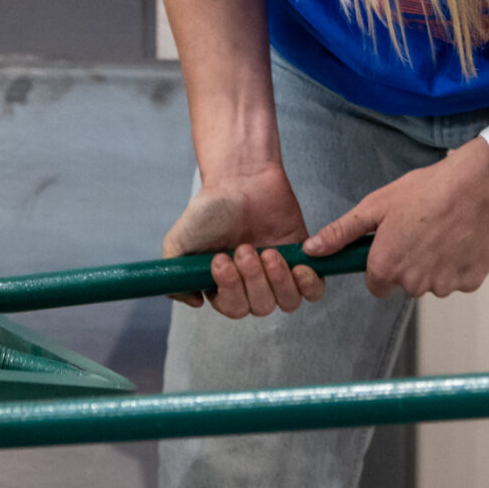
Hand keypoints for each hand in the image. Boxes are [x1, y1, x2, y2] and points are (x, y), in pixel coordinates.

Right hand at [162, 165, 326, 318]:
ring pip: (287, 302)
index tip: (221, 260)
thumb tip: (195, 303)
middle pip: (260, 307)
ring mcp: (278, 275)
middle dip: (252, 280)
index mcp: (225, 286)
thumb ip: (176, 277)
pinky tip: (297, 265)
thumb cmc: (211, 208)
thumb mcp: (179, 241)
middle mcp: (253, 285)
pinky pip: (312, 291)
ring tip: (269, 251)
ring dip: (278, 281)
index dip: (231, 290)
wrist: (241, 179)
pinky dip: (308, 284)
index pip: (232, 308)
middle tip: (244, 248)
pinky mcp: (302, 263)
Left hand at [303, 143, 488, 299]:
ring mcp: (444, 285)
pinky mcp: (470, 282)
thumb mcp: (376, 206)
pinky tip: (460, 239)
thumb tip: (311, 250)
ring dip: (435, 265)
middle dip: (409, 264)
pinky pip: (459, 280)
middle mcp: (414, 284)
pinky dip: (459, 264)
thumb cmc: (426, 191)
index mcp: (387, 267)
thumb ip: (342, 232)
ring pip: (433, 282)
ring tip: (442, 232)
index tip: (393, 245)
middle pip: (405, 284)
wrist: (476, 185)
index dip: (382, 265)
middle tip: (420, 231)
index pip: (376, 285)